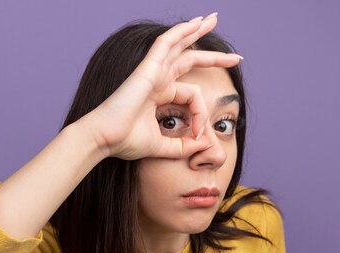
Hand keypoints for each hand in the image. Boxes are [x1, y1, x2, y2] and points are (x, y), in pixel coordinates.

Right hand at [82, 14, 242, 160]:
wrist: (105, 139)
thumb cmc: (126, 143)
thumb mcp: (163, 146)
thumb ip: (183, 146)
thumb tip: (202, 144)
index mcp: (159, 96)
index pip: (192, 96)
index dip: (201, 114)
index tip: (199, 135)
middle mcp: (157, 80)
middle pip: (189, 60)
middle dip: (212, 55)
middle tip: (234, 55)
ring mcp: (152, 72)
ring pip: (179, 45)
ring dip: (197, 32)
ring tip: (213, 19)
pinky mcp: (147, 68)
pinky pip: (166, 42)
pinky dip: (180, 31)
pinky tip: (195, 23)